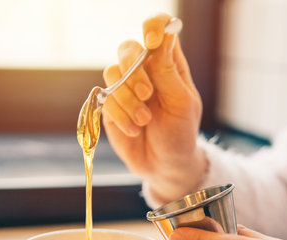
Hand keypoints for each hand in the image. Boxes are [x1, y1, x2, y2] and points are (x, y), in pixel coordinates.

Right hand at [102, 13, 205, 201]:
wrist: (164, 165)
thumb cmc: (180, 133)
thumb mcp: (181, 103)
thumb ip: (168, 71)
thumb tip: (165, 36)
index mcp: (167, 63)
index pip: (158, 30)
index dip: (152, 27)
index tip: (152, 41)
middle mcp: (144, 70)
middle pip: (127, 48)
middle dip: (134, 71)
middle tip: (148, 94)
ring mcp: (125, 87)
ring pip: (112, 73)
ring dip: (127, 98)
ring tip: (144, 120)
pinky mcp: (110, 105)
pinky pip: (105, 98)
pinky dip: (120, 115)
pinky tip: (134, 130)